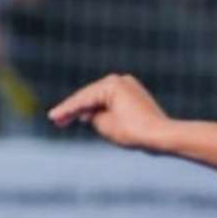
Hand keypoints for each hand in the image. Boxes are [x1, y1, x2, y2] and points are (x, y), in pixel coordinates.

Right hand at [48, 73, 171, 149]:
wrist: (164, 136)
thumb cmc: (135, 131)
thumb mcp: (105, 126)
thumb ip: (92, 117)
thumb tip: (89, 114)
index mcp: (111, 84)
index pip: (83, 99)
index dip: (66, 110)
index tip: (52, 118)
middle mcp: (121, 80)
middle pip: (91, 97)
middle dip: (75, 110)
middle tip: (57, 120)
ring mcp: (130, 87)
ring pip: (103, 101)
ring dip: (89, 111)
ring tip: (70, 121)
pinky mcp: (137, 97)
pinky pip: (115, 104)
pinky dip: (104, 111)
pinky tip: (92, 119)